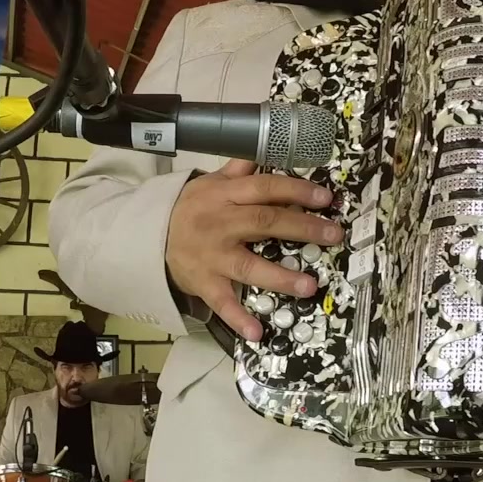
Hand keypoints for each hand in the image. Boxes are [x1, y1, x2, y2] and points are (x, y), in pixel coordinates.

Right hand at [166, 159, 343, 340]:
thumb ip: (240, 171)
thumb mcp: (211, 183)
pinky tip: (258, 333)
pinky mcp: (204, 283)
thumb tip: (265, 148)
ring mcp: (212, 256)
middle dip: (301, 229)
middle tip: (333, 236)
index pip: (264, 188)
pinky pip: (222, 303)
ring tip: (309, 286)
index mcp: (225, 196)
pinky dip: (238, 319)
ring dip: (279, 277)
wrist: (149, 237)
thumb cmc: (190, 209)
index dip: (295, 192)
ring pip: (248, 265)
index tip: (325, 198)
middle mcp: (220, 224)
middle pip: (264, 223)